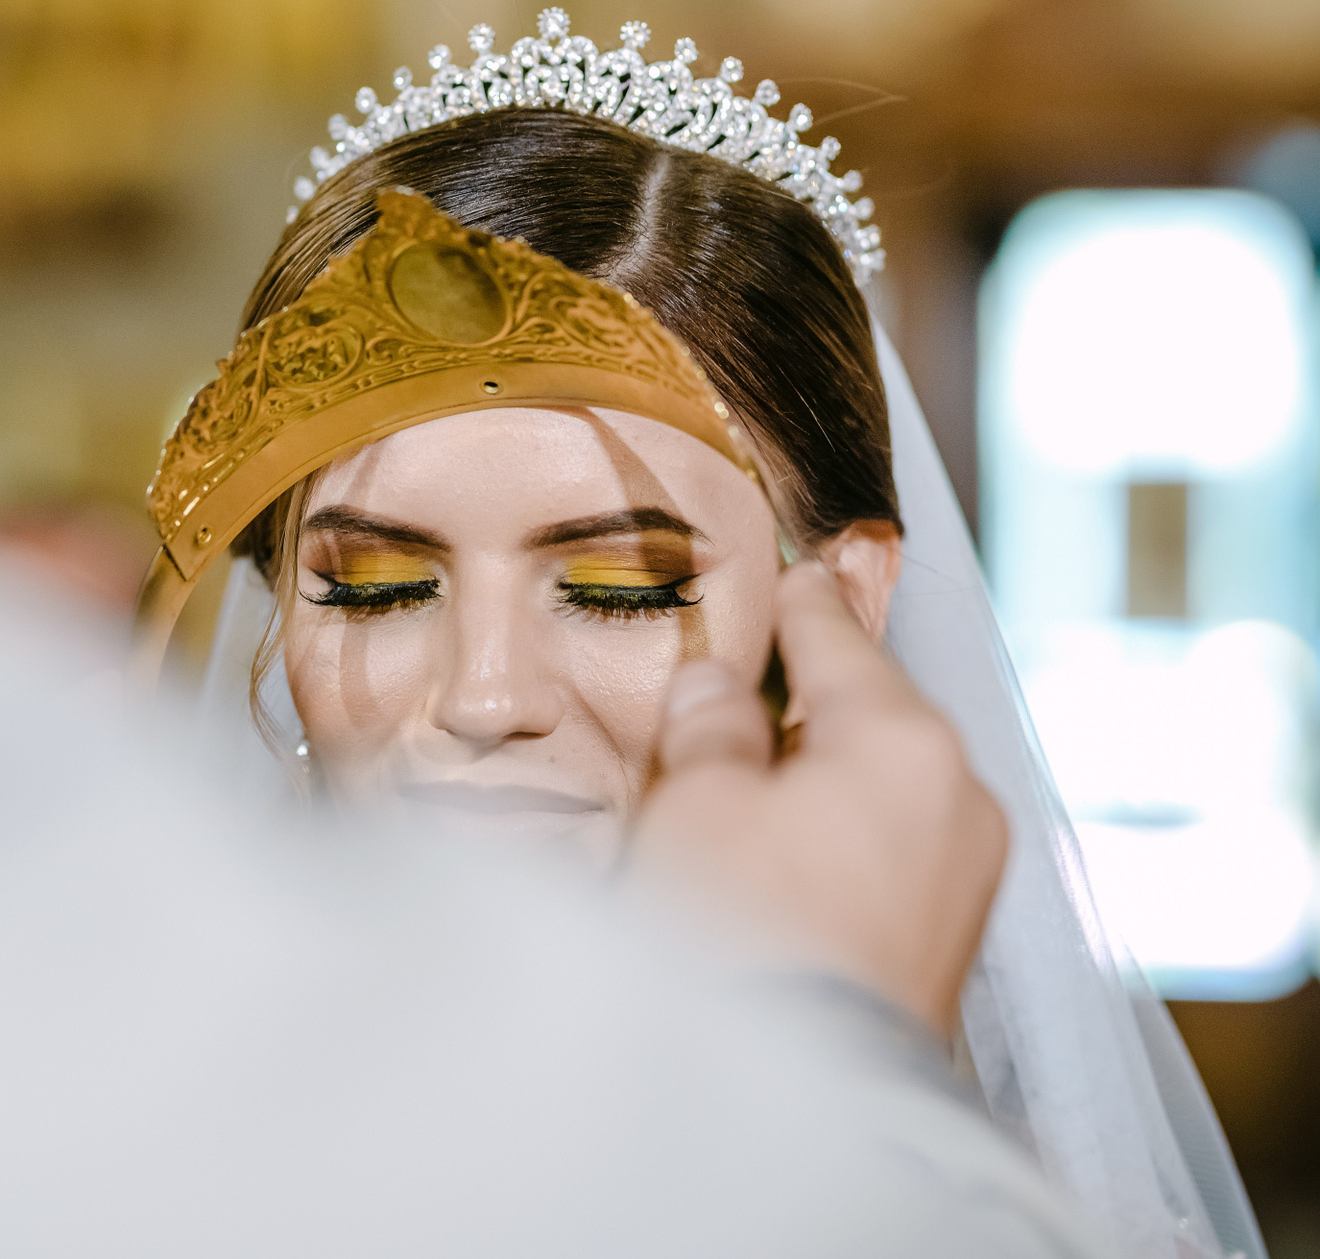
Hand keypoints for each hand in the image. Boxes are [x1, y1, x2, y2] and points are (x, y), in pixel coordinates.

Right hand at [633, 562, 1005, 1037]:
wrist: (795, 1095)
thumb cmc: (742, 932)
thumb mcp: (697, 804)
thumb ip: (712, 727)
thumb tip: (720, 688)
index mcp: (905, 740)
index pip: (839, 643)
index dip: (803, 604)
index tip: (799, 571)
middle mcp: (960, 795)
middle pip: (868, 717)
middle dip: (806, 707)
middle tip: (741, 699)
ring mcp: (969, 873)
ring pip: (883, 787)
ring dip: (822, 779)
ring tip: (747, 798)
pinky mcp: (951, 939)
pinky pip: (892, 851)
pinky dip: (841, 838)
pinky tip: (785, 864)